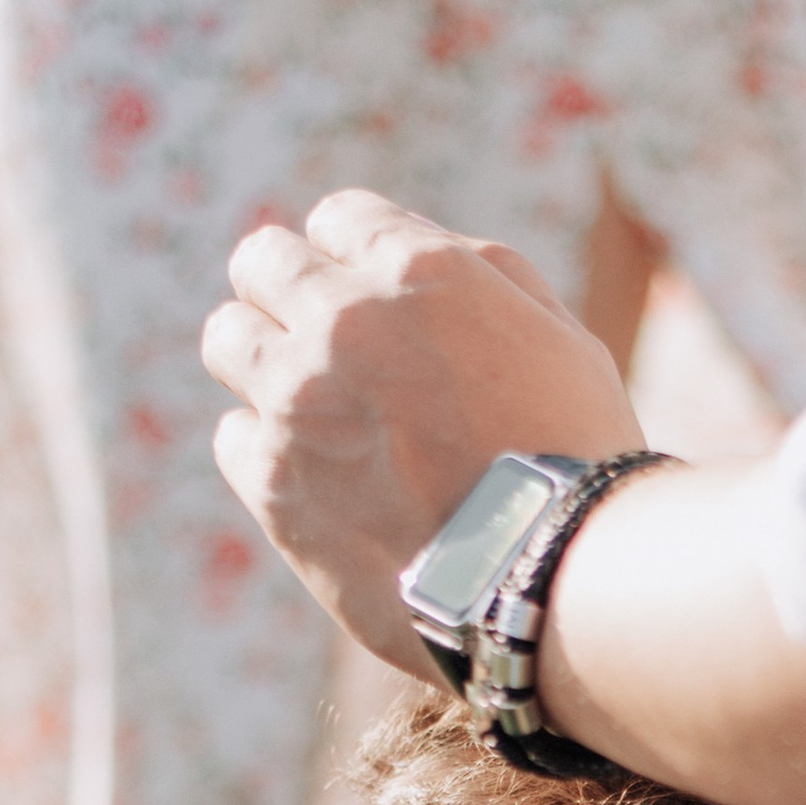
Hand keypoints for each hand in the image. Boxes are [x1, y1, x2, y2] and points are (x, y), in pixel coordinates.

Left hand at [202, 191, 641, 675]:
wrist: (556, 585)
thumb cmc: (577, 463)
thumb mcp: (560, 340)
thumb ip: (485, 278)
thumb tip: (421, 252)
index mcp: (418, 269)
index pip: (339, 219)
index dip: (354, 258)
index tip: (367, 297)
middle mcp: (344, 320)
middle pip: (263, 263)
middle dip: (289, 292)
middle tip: (321, 343)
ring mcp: (299, 402)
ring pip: (228, 339)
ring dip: (260, 361)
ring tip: (305, 408)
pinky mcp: (275, 485)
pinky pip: (234, 439)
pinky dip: (266, 451)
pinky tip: (315, 480)